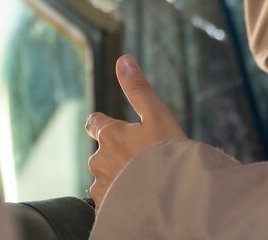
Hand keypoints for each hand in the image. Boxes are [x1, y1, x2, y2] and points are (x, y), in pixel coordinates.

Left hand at [84, 55, 185, 208]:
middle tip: (144, 159)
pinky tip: (138, 198)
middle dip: (118, 154)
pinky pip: (109, 200)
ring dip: (119, 177)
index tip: (109, 126)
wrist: (172, 200)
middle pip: (103, 152)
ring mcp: (100, 186)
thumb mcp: (158, 116)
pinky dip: (120, 198)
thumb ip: (138, 89)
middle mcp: (99, 159)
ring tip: (144, 181)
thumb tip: (123, 60)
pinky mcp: (105, 208)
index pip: (95, 122)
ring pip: (106, 177)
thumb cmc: (167, 155)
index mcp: (110, 135)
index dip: (103, 122)